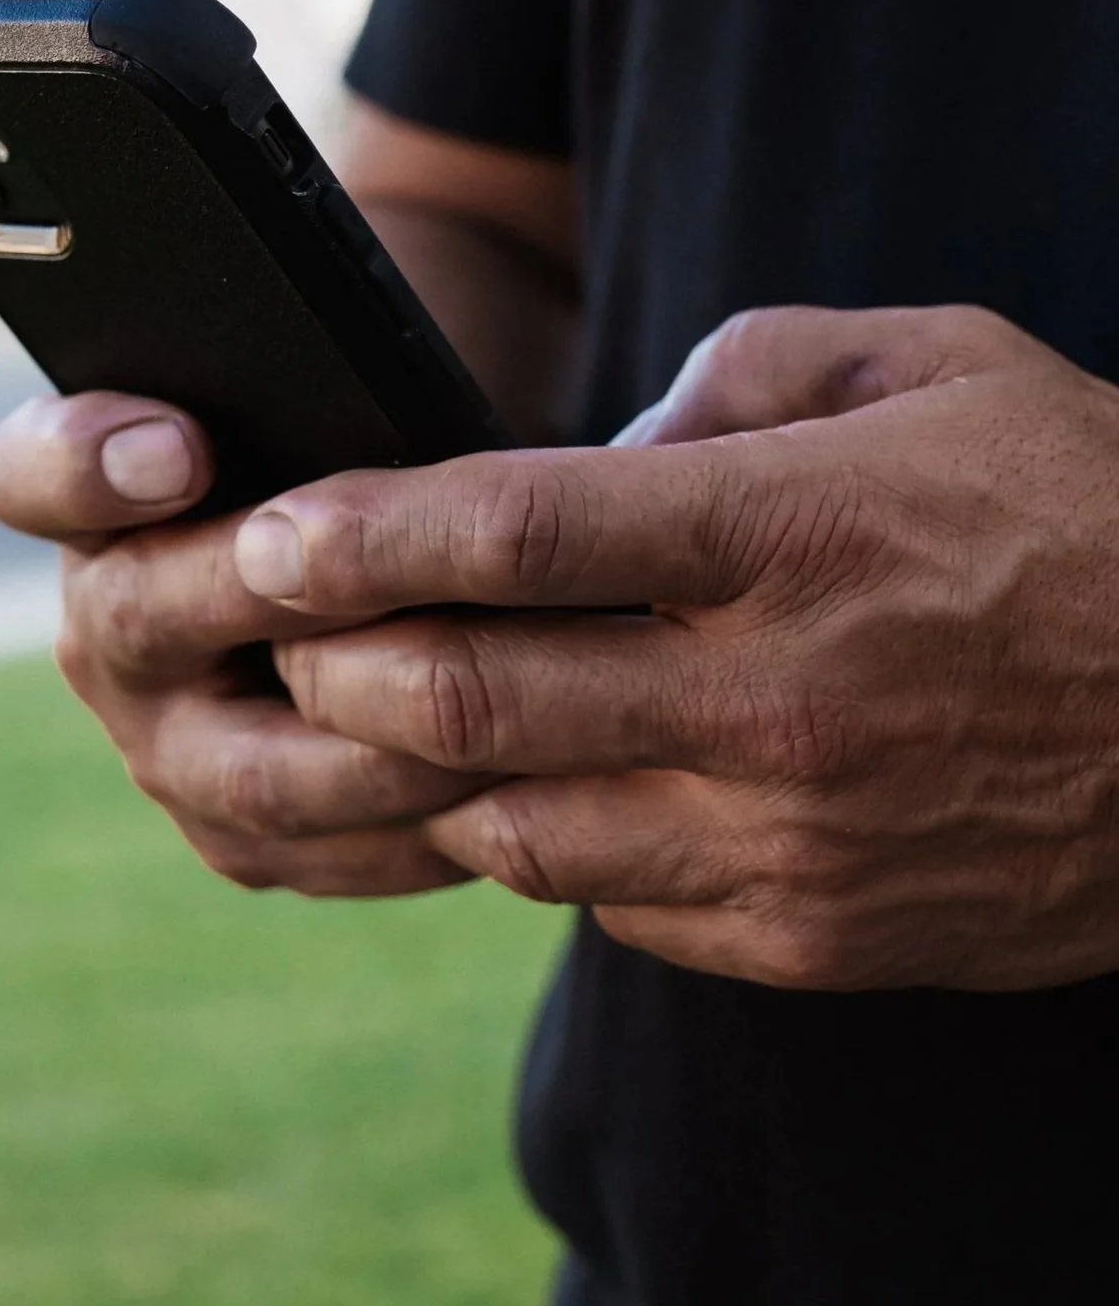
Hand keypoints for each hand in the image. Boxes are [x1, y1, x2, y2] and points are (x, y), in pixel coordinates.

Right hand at [0, 393, 481, 897]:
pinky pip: (340, 853)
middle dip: (267, 594)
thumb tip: (379, 406)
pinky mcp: (256, 844)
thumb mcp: (346, 407)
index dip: (87, 462)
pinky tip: (542, 771)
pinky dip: (441, 819)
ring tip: (506, 684)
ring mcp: (173, 756)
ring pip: (258, 772)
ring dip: (386, 735)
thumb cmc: (381, 457)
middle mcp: (109, 635)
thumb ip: (322, 396)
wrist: (428, 582)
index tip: (180, 446)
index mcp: (92, 500)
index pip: (34, 472)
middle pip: (143, 619)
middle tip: (368, 571)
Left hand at [232, 306, 1118, 989]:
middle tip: (278, 634)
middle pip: (471, 699)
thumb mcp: (937, 367)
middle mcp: (773, 700)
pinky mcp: (809, 937)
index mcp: (792, 532)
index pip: (515, 532)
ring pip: (514, 827)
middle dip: (336, 668)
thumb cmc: (1085, 514)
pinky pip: (612, 905)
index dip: (363, 535)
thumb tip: (610, 447)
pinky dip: (546, 841)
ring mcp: (788, 841)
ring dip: (422, 771)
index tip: (268, 534)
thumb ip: (747, 374)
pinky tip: (540, 784)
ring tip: (379, 713)